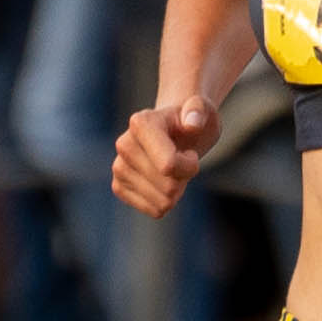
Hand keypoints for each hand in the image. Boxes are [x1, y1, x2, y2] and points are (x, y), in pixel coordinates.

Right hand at [110, 89, 218, 215]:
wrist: (175, 131)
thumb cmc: (191, 120)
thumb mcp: (202, 109)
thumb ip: (199, 110)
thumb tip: (192, 124)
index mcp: (140, 123)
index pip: (169, 166)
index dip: (190, 166)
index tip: (190, 152)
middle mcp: (124, 145)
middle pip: (168, 187)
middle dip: (184, 178)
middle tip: (182, 159)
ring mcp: (119, 168)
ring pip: (163, 202)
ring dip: (176, 190)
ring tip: (173, 169)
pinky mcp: (119, 187)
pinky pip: (155, 211)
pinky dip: (166, 200)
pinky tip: (163, 181)